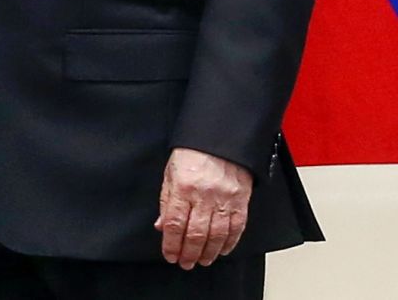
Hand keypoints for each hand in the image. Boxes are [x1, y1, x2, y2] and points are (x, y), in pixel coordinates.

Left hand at [155, 147, 251, 268]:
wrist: (219, 139)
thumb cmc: (192, 153)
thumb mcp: (170, 173)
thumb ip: (166, 200)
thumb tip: (161, 226)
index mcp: (182, 187)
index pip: (174, 223)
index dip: (171, 243)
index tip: (169, 255)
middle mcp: (203, 195)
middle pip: (194, 233)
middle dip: (188, 253)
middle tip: (185, 263)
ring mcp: (224, 199)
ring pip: (216, 235)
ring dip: (208, 252)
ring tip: (201, 260)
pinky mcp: (241, 201)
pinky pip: (236, 228)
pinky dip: (229, 243)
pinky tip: (222, 250)